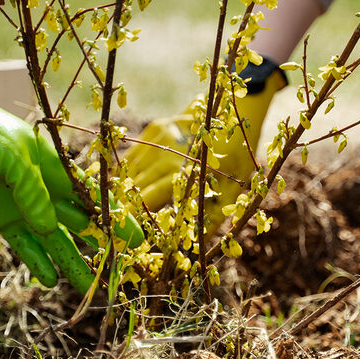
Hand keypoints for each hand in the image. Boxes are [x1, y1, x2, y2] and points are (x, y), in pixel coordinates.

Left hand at [0, 62, 139, 290]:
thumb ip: (29, 188)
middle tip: (122, 270)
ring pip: (57, 242)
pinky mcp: (4, 221)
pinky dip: (38, 263)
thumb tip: (48, 227)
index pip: (94, 197)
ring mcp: (27, 208)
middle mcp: (47, 192)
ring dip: (73, 264)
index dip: (116, 218)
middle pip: (83, 224)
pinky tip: (50, 282)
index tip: (135, 240)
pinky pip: (26, 247)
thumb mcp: (6, 154)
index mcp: (56, 170)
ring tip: (90, 290)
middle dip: (103, 246)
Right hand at [124, 59, 285, 226]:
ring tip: (120, 206)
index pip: (148, 199)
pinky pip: (134, 152)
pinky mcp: (156, 126)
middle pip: (135, 186)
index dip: (138, 218)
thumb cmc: (239, 158)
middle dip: (128, 206)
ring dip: (125, 188)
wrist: (240, 113)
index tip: (131, 233)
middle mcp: (166, 153)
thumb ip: (213, 219)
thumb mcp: (233, 191)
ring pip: (130, 169)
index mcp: (183, 172)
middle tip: (122, 225)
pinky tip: (127, 183)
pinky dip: (128, 169)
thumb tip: (197, 245)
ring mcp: (158, 137)